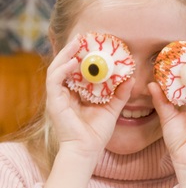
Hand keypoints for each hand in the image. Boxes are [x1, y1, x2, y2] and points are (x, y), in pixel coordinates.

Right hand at [46, 36, 133, 163]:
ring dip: (65, 54)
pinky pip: (54, 80)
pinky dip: (62, 69)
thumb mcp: (112, 109)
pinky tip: (73, 62)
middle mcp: (64, 94)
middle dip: (71, 50)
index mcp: (75, 94)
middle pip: (64, 66)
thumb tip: (131, 77)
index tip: (91, 43)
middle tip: (82, 37)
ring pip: (56, 69)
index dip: (80, 56)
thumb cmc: (97, 133)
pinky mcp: (54, 102)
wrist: (87, 151)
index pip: (75, 70)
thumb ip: (120, 94)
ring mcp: (57, 98)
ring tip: (76, 43)